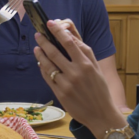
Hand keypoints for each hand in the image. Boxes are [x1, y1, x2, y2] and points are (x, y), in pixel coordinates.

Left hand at [33, 20, 122, 135]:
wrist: (101, 115)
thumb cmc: (100, 90)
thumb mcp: (97, 69)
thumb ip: (85, 53)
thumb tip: (71, 38)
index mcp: (86, 64)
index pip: (69, 42)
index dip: (57, 31)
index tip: (50, 23)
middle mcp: (75, 73)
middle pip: (54, 52)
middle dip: (44, 41)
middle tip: (38, 34)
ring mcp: (66, 84)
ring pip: (48, 65)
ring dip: (40, 54)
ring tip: (37, 48)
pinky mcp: (60, 94)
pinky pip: (47, 77)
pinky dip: (42, 68)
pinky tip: (41, 63)